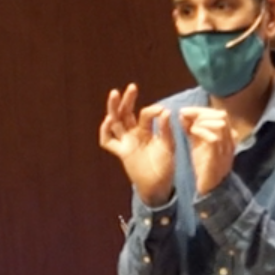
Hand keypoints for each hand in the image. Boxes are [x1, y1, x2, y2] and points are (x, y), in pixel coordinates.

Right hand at [98, 84, 175, 204]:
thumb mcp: (169, 145)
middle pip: (125, 113)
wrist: (159, 187)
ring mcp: (126, 143)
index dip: (151, 110)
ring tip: (115, 93)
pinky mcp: (122, 153)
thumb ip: (166, 129)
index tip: (161, 110)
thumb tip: (165, 110)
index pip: (143, 115)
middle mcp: (133, 135)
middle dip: (127, 100)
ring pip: (115, 122)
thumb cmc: (165, 166)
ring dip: (114, 108)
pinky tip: (109, 121)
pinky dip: (105, 131)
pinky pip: (108, 142)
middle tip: (132, 87)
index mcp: (145, 131)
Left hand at [181, 106, 234, 194]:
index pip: (220, 114)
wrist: (210, 188)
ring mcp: (226, 149)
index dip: (202, 110)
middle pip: (221, 116)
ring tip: (190, 126)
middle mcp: (231, 140)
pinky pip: (214, 139)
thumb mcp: (198, 144)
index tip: (185, 111)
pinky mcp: (218, 158)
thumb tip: (184, 113)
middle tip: (185, 115)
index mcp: (227, 135)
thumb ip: (192, 128)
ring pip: (221, 124)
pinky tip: (192, 132)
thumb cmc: (205, 166)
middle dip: (201, 113)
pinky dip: (202, 132)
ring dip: (203, 121)